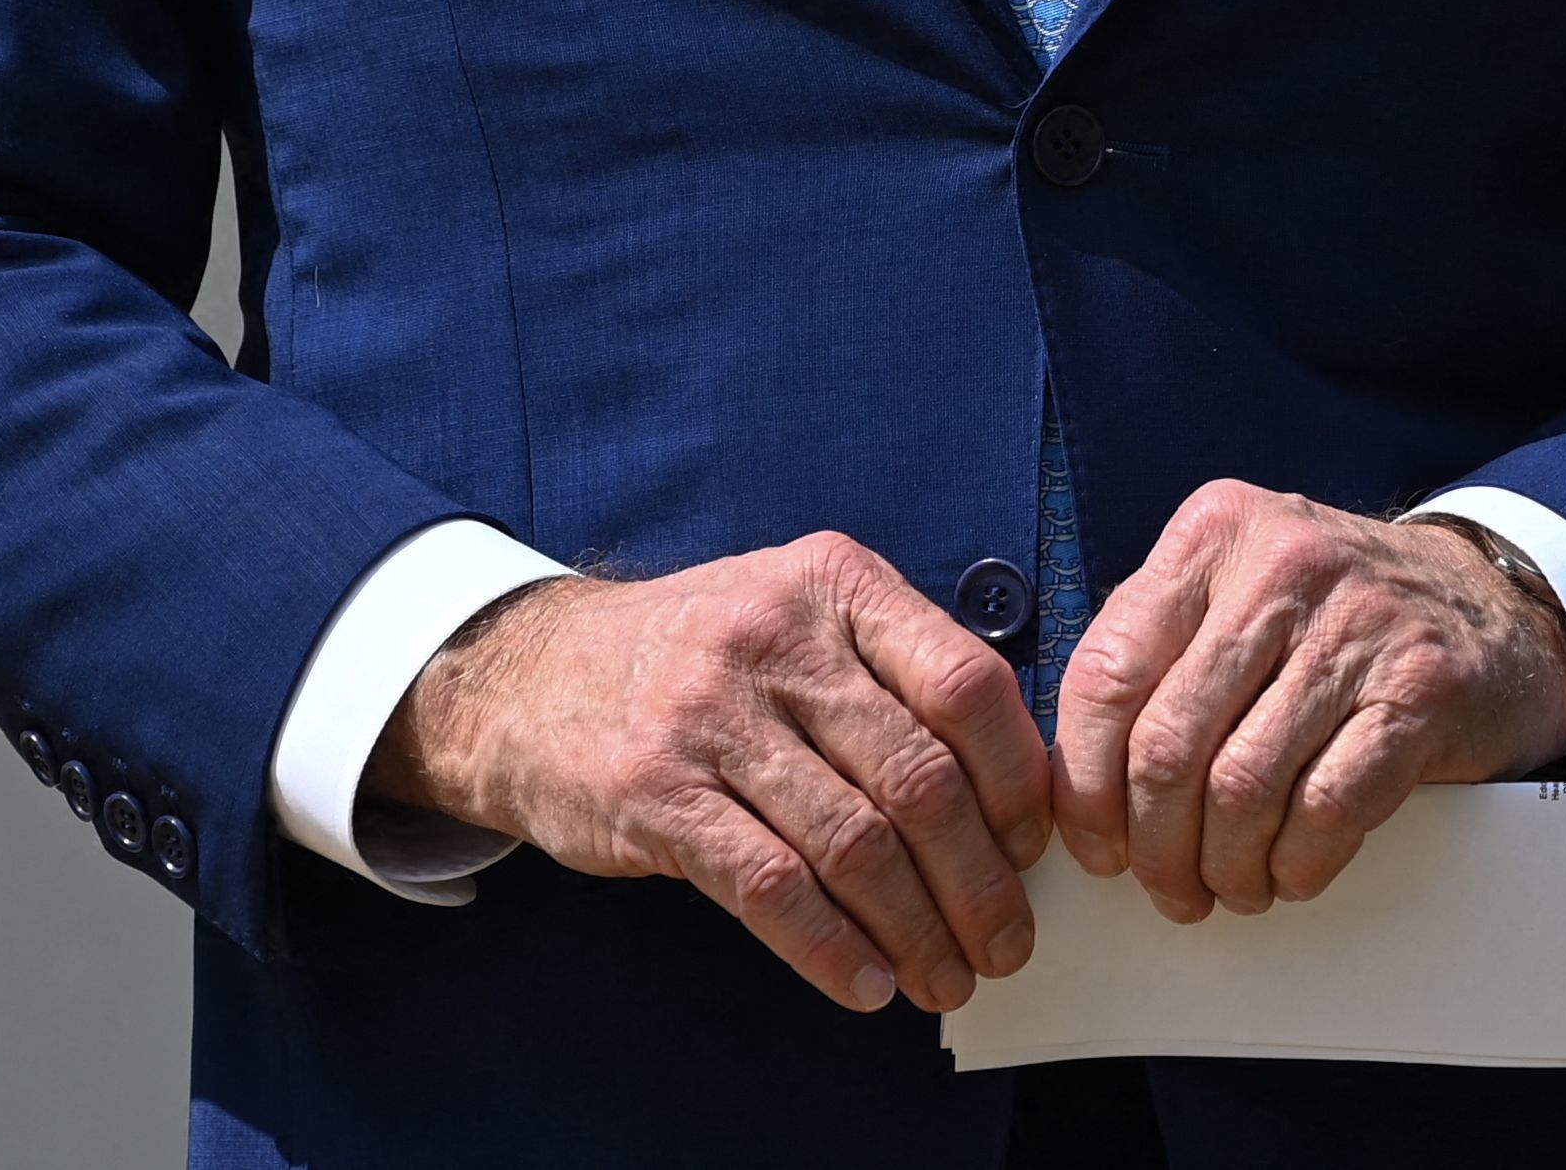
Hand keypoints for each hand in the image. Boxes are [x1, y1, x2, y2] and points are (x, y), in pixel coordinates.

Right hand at [367, 534, 1051, 1015]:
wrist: (531, 673)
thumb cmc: (701, 657)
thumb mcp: (800, 614)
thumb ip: (894, 676)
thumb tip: (1014, 795)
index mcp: (836, 583)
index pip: (967, 684)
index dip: (1018, 782)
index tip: (1034, 852)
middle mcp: (778, 637)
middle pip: (919, 778)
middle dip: (980, 883)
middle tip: (1005, 944)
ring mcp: (711, 713)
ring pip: (854, 843)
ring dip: (917, 931)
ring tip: (945, 978)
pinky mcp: (657, 792)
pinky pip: (771, 887)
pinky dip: (832, 948)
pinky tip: (866, 983)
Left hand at [1051, 484, 1565, 920]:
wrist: (1496, 607)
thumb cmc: (1340, 618)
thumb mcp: (1241, 590)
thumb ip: (1163, 653)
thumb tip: (1080, 783)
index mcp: (1214, 534)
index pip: (1108, 670)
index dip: (1088, 784)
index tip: (1098, 846)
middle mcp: (1282, 565)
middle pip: (1170, 742)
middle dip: (1157, 846)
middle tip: (1167, 888)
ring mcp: (1358, 625)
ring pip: (1243, 786)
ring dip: (1226, 867)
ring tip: (1231, 886)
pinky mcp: (1421, 690)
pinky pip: (1328, 808)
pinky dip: (1297, 864)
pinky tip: (1291, 872)